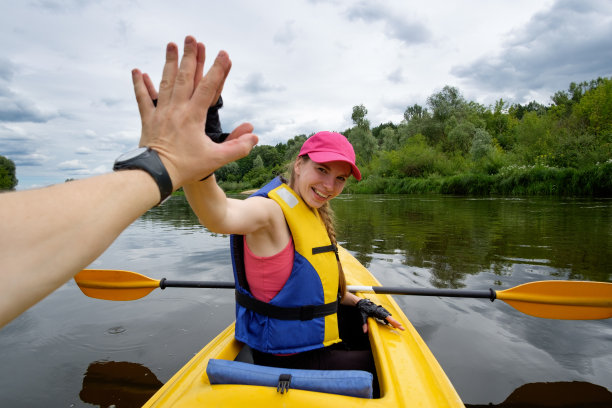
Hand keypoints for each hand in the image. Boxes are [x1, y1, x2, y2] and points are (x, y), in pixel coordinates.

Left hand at [131, 36, 257, 189]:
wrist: (155, 175)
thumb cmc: (186, 167)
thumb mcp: (216, 159)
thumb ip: (237, 147)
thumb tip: (254, 136)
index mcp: (193, 116)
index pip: (208, 88)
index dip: (217, 70)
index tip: (224, 53)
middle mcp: (176, 109)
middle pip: (184, 77)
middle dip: (190, 56)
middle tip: (192, 38)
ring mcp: (160, 112)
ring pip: (165, 82)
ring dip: (168, 62)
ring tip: (171, 44)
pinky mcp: (148, 119)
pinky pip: (143, 98)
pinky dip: (140, 84)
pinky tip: (137, 71)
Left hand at [356, 298, 404, 332]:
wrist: (361, 303)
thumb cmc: (362, 308)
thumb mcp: (363, 316)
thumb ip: (364, 324)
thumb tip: (365, 331)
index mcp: (378, 312)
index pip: (387, 318)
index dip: (393, 322)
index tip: (399, 325)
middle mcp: (381, 311)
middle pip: (390, 318)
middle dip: (397, 323)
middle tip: (402, 328)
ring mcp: (381, 311)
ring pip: (389, 318)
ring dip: (394, 322)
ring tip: (399, 327)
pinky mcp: (380, 312)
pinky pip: (387, 317)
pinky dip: (390, 321)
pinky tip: (392, 325)